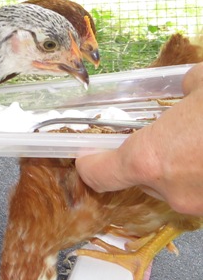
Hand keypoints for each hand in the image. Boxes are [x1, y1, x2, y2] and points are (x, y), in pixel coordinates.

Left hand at [76, 62, 202, 215]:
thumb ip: (187, 89)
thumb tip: (188, 88)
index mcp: (150, 158)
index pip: (99, 174)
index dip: (91, 161)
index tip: (89, 152)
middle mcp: (174, 191)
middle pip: (144, 178)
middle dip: (155, 156)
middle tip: (177, 132)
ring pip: (182, 186)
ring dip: (190, 165)